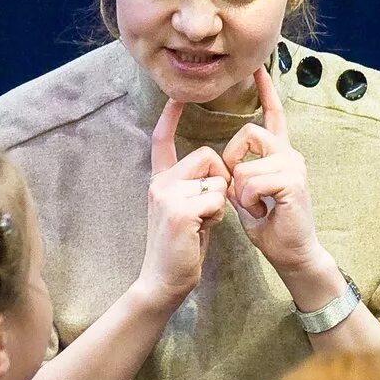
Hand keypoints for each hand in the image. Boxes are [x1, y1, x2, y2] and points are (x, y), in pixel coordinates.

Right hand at [136, 98, 230, 308]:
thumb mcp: (185, 212)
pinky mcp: (180, 210)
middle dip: (218, 179)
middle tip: (207, 209)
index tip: (176, 97)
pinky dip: (217, 214)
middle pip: (206, 155)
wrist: (163, 282)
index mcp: (160, 181)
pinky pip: (217, 197)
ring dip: (219, 201)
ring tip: (203, 222)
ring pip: (216, 177)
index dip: (170, 117)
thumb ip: (194, 189)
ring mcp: (167, 194)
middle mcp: (159, 182)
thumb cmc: (180, 250)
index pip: (162, 140)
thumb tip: (217, 174)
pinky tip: (202, 229)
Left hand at [222, 67, 323, 274]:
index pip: (273, 115)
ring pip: (245, 164)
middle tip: (242, 190)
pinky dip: (249, 201)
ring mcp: (294, 165)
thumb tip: (226, 166)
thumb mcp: (247, 195)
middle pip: (248, 132)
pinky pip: (250, 181)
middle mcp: (290, 154)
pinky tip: (263, 212)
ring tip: (256, 206)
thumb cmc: (271, 227)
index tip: (258, 67)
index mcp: (280, 154)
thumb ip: (240, 173)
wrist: (292, 253)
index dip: (266, 91)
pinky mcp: (292, 181)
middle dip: (232, 160)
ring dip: (241, 191)